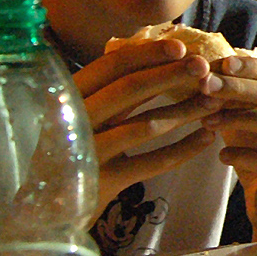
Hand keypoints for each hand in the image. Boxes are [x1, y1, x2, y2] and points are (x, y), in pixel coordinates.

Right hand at [68, 40, 221, 216]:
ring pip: (146, 125)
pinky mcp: (105, 181)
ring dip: (184, 111)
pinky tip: (206, 139)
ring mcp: (90, 152)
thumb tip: (157, 57)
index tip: (182, 47)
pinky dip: (183, 150)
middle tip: (205, 67)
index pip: (111, 65)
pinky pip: (153, 162)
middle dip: (172, 75)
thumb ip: (108, 91)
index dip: (148, 54)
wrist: (43, 208)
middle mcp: (77, 119)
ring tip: (214, 103)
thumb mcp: (81, 114)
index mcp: (71, 95)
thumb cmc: (73, 151)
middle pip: (131, 89)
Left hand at [200, 54, 256, 239]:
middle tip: (206, 86)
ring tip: (208, 121)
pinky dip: (241, 154)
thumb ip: (231, 97)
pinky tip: (222, 156)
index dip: (251, 67)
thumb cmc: (253, 154)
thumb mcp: (241, 121)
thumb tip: (205, 67)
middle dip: (239, 87)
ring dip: (239, 117)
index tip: (221, 63)